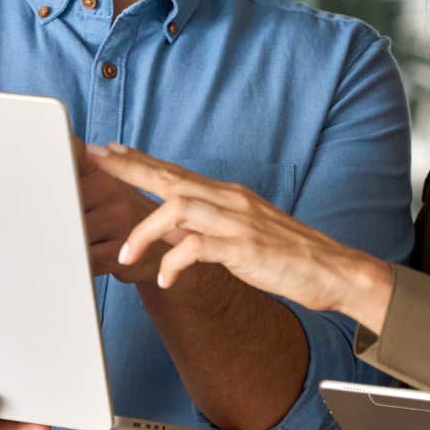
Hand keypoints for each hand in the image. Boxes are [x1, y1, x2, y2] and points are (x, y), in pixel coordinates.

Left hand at [86, 142, 388, 320]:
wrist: (334, 271)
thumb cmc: (287, 256)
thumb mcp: (240, 234)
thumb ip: (205, 227)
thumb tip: (169, 228)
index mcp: (228, 196)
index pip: (176, 170)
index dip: (140, 159)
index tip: (108, 150)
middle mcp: (230, 200)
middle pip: (171, 176)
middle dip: (129, 168)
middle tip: (94, 161)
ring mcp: (238, 222)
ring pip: (179, 207)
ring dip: (146, 230)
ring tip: (126, 254)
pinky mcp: (246, 249)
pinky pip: (199, 247)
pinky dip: (175, 261)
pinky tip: (166, 279)